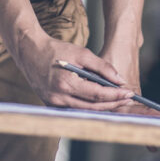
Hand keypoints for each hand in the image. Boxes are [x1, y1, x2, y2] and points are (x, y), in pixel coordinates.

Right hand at [14, 34, 131, 109]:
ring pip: (84, 111)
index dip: (115, 95)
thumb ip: (102, 67)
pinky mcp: (51, 105)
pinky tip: (100, 101)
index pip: (97, 94)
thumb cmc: (55, 50)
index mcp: (66, 83)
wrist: (30, 52)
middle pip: (92, 107)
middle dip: (113, 104)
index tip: (129, 93)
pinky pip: (74, 109)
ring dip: (103, 107)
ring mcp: (53, 104)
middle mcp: (58, 98)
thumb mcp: (81, 53)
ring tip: (118, 101)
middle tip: (128, 99)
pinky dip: (89, 106)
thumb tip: (119, 80)